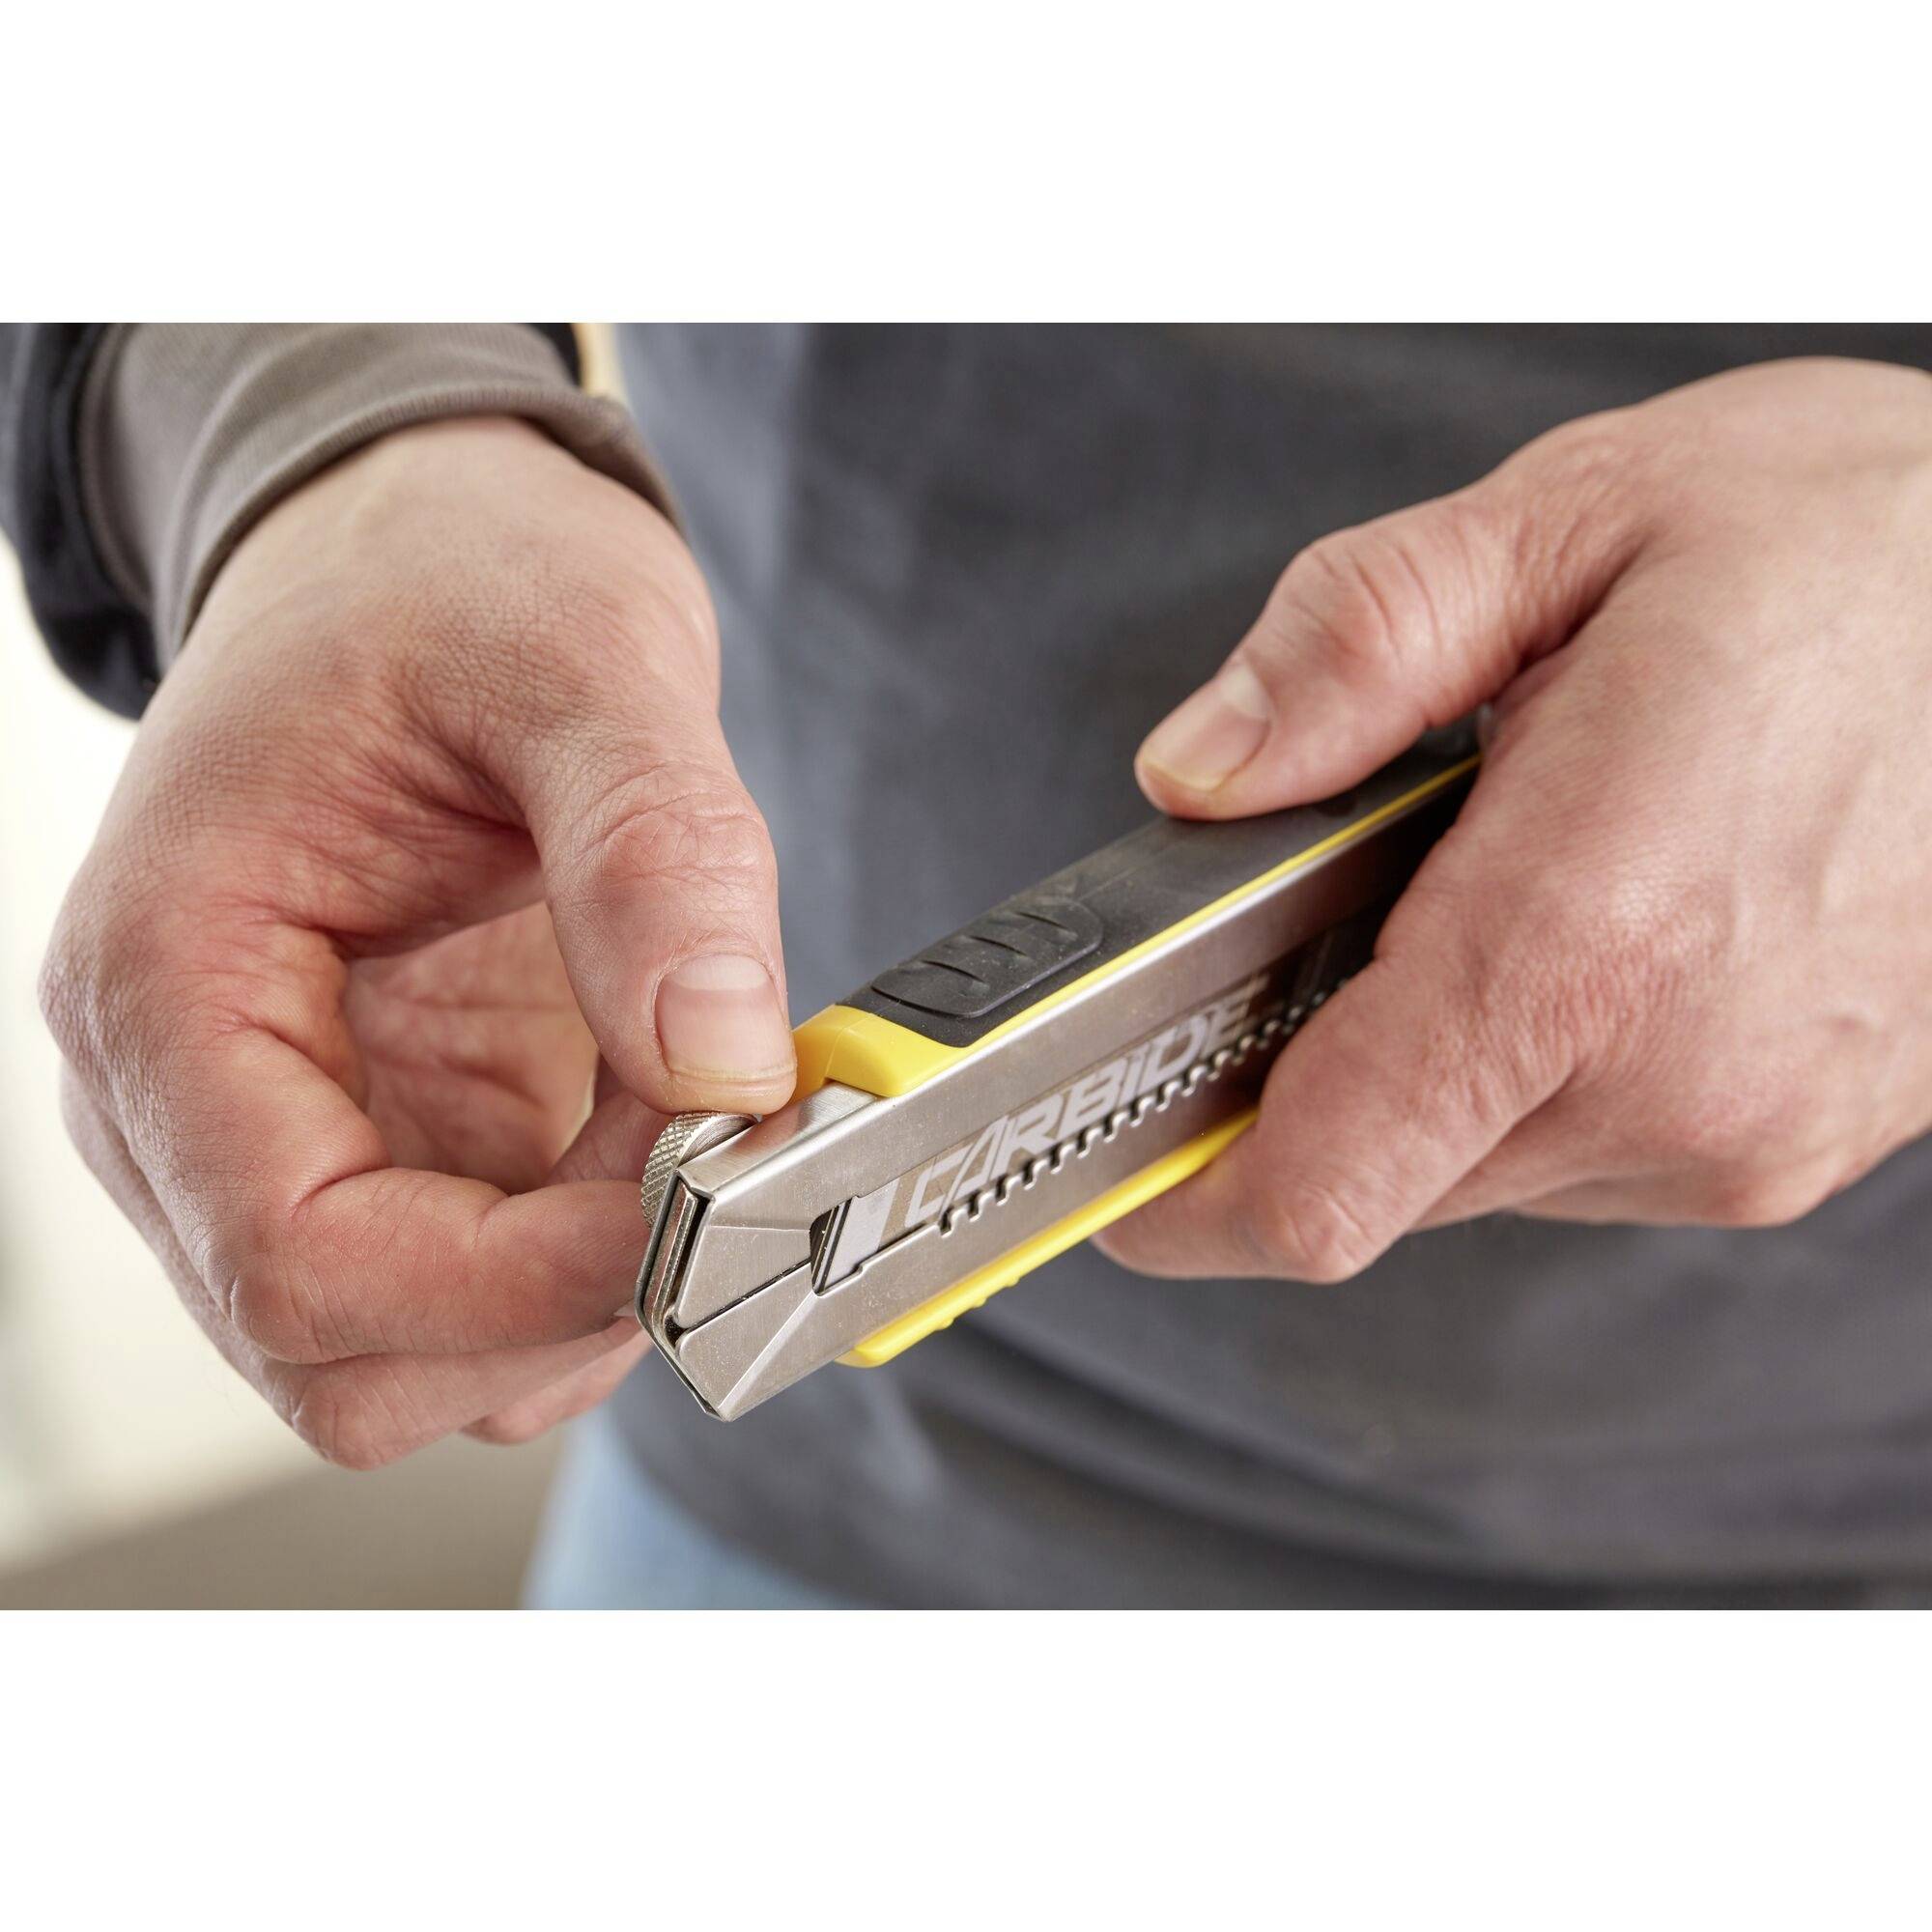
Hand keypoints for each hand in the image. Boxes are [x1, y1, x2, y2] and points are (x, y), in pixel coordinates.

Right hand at [40, 418, 794, 1462]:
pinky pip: (487, 1297)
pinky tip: (660, 1127)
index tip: (687, 1205)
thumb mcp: (577, 657)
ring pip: (423, 1361)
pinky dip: (595, 1260)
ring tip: (681, 1110)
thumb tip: (721, 1058)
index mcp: (166, 980)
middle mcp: (189, 1098)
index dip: (513, 1283)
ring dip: (584, 1292)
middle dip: (555, 1302)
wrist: (418, 556)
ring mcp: (285, 1136)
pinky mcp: (389, 1144)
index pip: (295, 1259)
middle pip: (346, 1356)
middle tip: (705, 1154)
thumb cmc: (447, 581)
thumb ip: (652, 852)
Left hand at [1100, 358, 1931, 1281]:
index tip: (1124, 1143)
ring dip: (1428, 1054)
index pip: (1314, 1183)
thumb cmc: (1873, 550)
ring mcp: (1749, 1131)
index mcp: (1589, 935)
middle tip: (1322, 913)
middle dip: (1301, 1070)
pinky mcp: (1792, 1140)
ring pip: (1472, 1164)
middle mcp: (1676, 1079)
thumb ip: (1349, 653)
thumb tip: (1197, 773)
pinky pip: (1582, 1145)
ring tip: (1496, 880)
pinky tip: (1590, 922)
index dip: (1183, 1191)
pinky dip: (1533, 1060)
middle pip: (1370, 1178)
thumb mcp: (1573, 517)